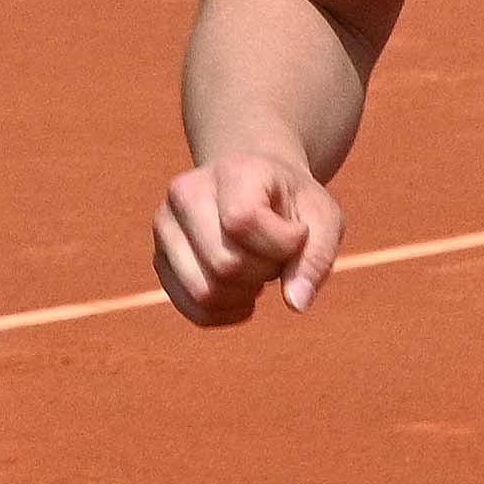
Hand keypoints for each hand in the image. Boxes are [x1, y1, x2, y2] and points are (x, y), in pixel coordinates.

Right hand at [152, 152, 344, 325]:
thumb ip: (317, 257)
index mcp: (232, 171)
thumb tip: (296, 303)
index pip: (242, 221)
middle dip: (265, 272)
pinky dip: (226, 312)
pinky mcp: (160, 260)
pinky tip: (242, 291)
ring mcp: (166, 228)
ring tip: (257, 268)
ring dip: (244, 294)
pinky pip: (194, 310)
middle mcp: (186, 193)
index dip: (280, 243)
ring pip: (205, 292)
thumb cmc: (293, 203)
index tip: (298, 232)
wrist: (257, 186)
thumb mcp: (323, 218)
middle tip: (276, 254)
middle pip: (225, 265)